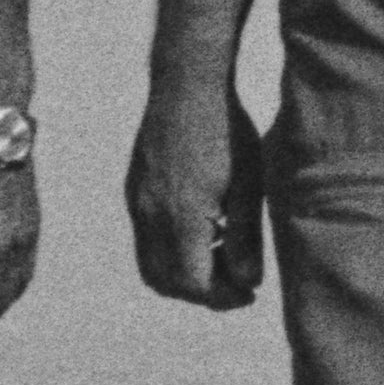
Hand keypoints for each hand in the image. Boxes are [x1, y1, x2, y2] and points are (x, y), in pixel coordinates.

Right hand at [125, 83, 267, 307]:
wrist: (186, 86)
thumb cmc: (226, 132)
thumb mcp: (249, 187)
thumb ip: (245, 239)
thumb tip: (248, 282)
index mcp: (180, 218)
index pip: (193, 285)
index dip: (223, 298)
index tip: (249, 293)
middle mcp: (150, 216)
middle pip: (166, 283)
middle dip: (201, 293)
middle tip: (235, 284)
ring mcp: (137, 203)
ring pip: (150, 264)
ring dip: (182, 274)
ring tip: (220, 257)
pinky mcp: (134, 190)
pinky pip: (145, 238)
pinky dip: (170, 251)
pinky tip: (203, 229)